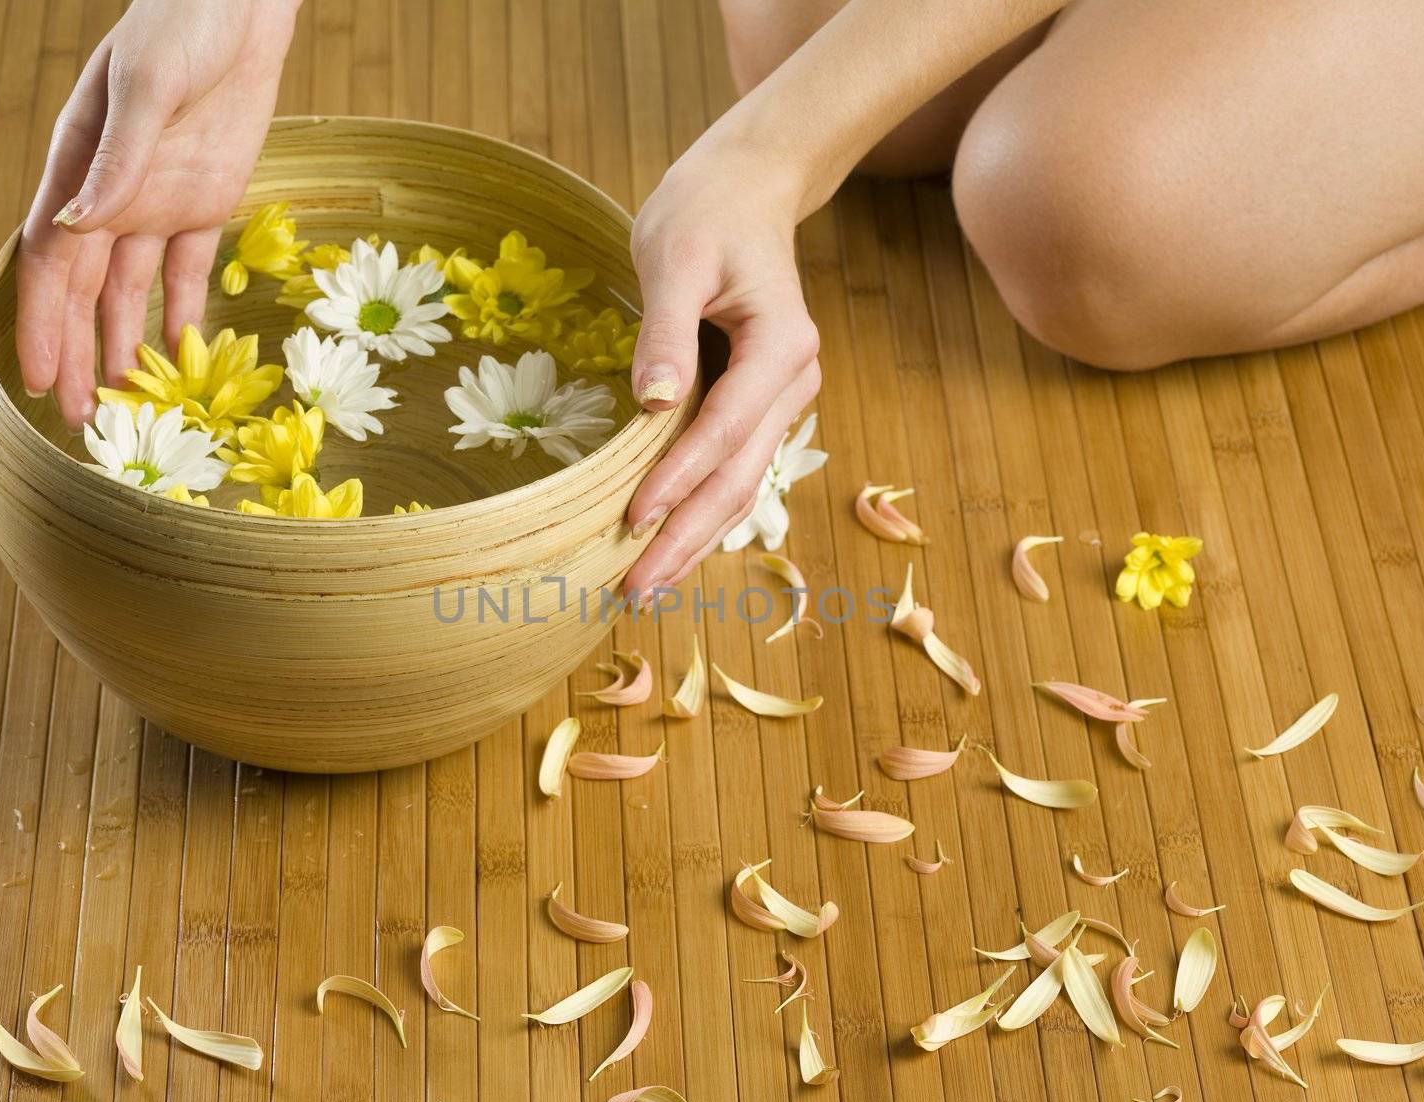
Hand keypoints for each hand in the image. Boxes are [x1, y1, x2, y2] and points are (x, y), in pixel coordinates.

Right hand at [16, 0, 298, 427]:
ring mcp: (155, 202)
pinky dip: (183, 316)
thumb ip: (118, 159)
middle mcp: (109, 195)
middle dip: (77, 354)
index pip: (49, 262)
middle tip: (78, 420)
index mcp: (77, 167)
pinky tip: (178, 361)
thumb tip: (79, 226)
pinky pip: (186, 272)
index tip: (40, 376)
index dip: (43, 322)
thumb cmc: (183, 26)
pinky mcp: (203, 203)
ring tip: (122, 404)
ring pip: (129, 292)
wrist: (239, 7)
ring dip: (122, 347)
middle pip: (83, 291)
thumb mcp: (149, 86)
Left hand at [622, 139, 821, 599]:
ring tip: (648, 587)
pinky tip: (670, 548)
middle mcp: (794, 381)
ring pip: (742, 485)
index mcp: (781, 346)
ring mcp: (783, 399)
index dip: (676, 480)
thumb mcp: (676, 257)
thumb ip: (664, 332)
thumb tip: (652, 406)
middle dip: (685, 537)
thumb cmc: (706, 213)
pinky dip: (702, 512)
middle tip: (634, 589)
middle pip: (740, 478)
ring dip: (695, 539)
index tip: (630, 520)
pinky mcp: (761, 406)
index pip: (723, 430)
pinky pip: (734, 469)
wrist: (747, 190)